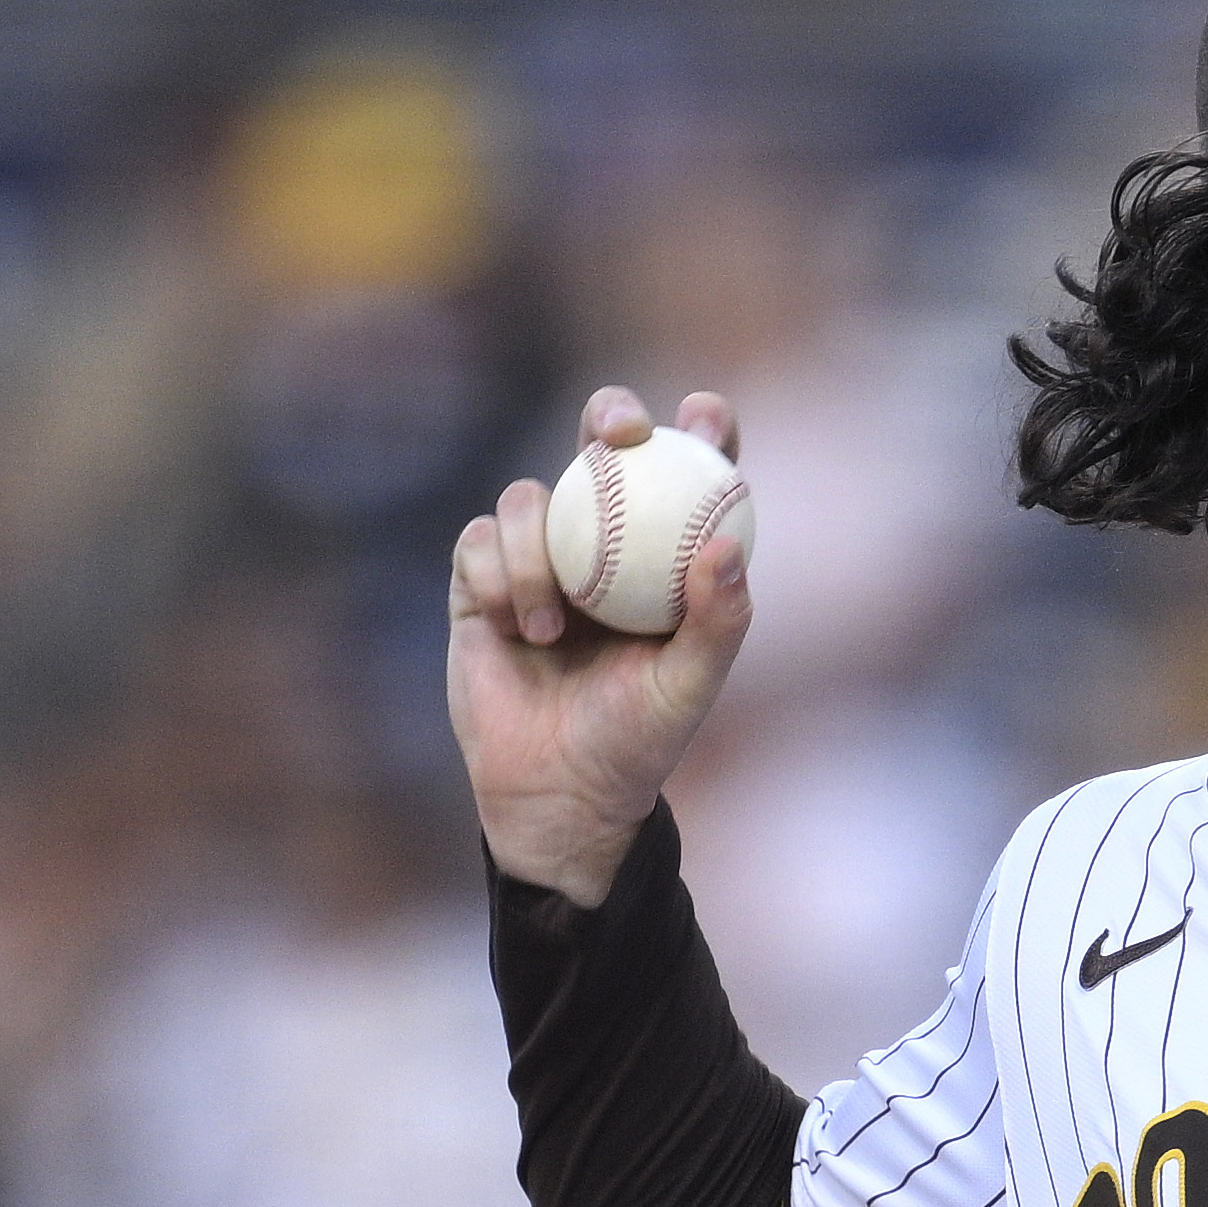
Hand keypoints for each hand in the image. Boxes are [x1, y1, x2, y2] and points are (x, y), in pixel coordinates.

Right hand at [448, 385, 755, 905]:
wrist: (556, 792)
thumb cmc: (636, 742)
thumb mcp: (688, 689)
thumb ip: (718, 621)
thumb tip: (727, 547)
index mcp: (662, 557)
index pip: (686, 475)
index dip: (700, 431)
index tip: (705, 415)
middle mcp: (602, 542)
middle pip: (600, 447)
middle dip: (609, 416)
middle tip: (617, 434)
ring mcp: (538, 557)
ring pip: (530, 498)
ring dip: (540, 547)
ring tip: (553, 626)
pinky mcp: (480, 582)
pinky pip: (480, 543)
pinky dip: (500, 576)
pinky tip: (520, 628)